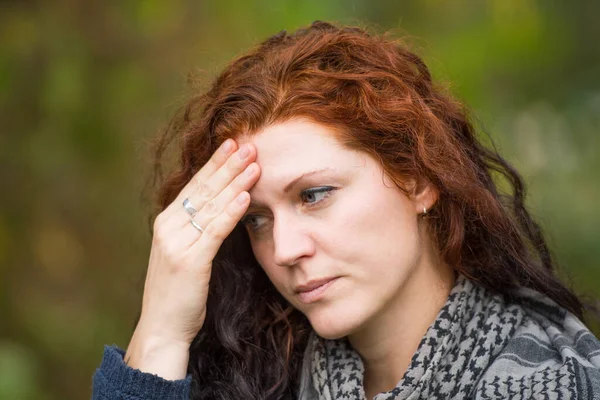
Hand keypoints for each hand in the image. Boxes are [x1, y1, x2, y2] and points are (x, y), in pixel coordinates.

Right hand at [125, 139, 259, 378]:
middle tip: (249, 143)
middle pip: (203, 189)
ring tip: (254, 162)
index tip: (234, 144)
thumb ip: (199, 230)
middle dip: (228, 164)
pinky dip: (231, 212)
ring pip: (211, 205)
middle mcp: (169, 227)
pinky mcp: (189, 260)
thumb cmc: (179, 292)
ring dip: (235, 182)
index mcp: (167, 222)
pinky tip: (245, 197)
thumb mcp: (186, 253)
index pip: (195, 186)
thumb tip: (224, 208)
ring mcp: (177, 243)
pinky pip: (214, 230)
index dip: (215, 164)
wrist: (163, 327)